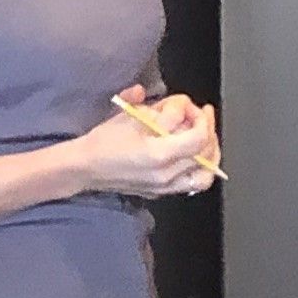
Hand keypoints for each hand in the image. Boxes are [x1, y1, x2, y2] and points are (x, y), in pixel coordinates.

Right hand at [73, 94, 218, 197]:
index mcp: (158, 154)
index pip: (198, 137)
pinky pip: (192, 184)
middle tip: (201, 116)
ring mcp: (165, 187)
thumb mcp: (131, 115)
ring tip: (207, 137)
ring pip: (206, 175)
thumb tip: (179, 104)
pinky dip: (200, 169)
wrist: (86, 167)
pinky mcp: (161, 192)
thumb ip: (159, 107)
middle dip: (208, 129)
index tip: (192, 107)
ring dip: (211, 154)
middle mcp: (166, 174)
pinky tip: (195, 154)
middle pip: (206, 153)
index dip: (201, 118)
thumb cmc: (104, 141)